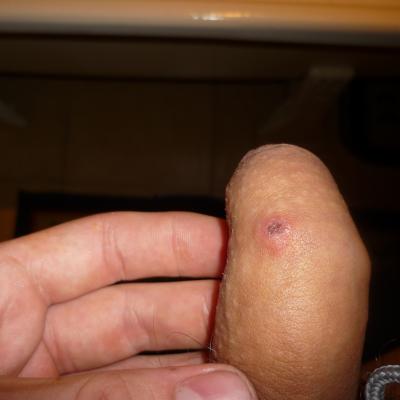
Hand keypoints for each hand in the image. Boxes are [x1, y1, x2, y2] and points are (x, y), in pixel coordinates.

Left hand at [0, 212, 257, 398]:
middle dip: (204, 302)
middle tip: (261, 305)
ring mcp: (54, 378)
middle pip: (138, 302)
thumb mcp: (17, 399)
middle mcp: (32, 331)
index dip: (174, 237)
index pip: (106, 243)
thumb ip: (111, 396)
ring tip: (255, 360)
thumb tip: (221, 391)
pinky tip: (219, 394)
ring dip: (200, 362)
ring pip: (144, 357)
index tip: (234, 238)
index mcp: (3, 291)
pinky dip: (178, 397)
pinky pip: (133, 396)